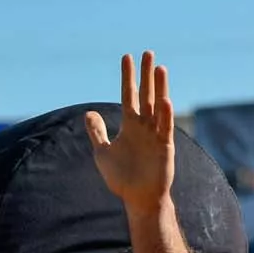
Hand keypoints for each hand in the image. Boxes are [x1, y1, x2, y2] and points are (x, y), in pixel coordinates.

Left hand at [85, 51, 174, 214]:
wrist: (137, 199)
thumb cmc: (121, 178)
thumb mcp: (103, 152)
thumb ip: (97, 132)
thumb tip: (88, 112)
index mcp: (130, 126)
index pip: (128, 95)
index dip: (127, 77)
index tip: (126, 57)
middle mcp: (145, 126)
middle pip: (146, 95)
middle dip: (146, 75)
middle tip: (148, 53)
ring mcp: (156, 135)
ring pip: (158, 106)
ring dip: (159, 88)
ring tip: (159, 68)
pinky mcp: (165, 148)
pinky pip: (165, 128)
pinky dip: (165, 115)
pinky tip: (164, 100)